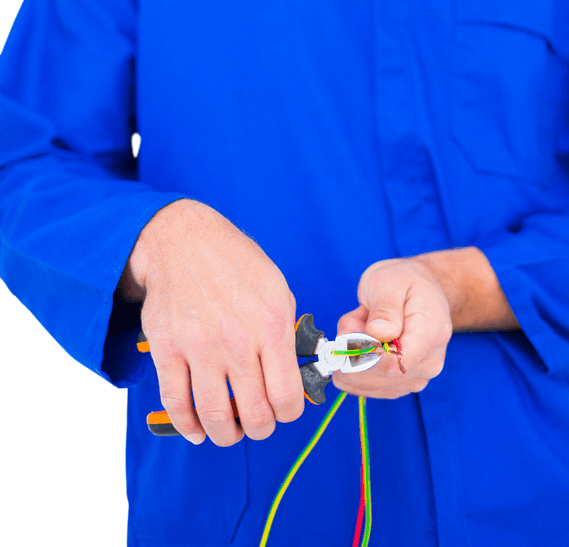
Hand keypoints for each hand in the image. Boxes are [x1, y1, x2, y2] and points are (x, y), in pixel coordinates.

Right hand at [118, 199, 304, 446]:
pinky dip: (187, 426)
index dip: (288, 414)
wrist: (183, 241)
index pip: (288, 395)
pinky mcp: (167, 350)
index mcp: (271, 324)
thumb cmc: (234, 263)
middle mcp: (237, 340)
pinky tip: (197, 430)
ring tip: (230, 431)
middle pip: (254, 414)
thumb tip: (294, 372)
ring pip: (216, 417)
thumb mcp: (277, 288)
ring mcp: (199, 347)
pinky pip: (176, 404)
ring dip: (226, 435)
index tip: (284, 411)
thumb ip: (286, 332)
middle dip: (260, 428)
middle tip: (258, 423)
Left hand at [332, 257, 452, 399]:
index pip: (396, 363)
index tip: (352, 328)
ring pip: (364, 382)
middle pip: (378, 375)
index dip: (366, 352)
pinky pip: (362, 385)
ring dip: (352, 354)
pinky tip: (364, 340)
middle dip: (354, 347)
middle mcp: (429, 363)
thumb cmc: (405, 281)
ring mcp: (416, 378)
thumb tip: (377, 333)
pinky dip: (354, 362)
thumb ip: (385, 308)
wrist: (420, 290)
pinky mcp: (400, 386)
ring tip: (363, 325)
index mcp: (432, 333)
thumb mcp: (390, 280)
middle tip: (358, 317)